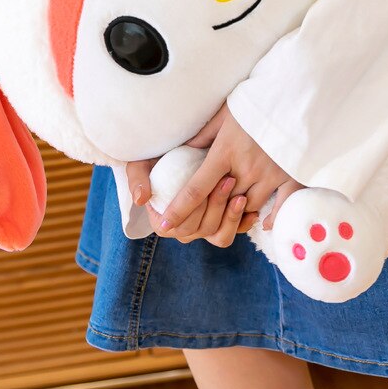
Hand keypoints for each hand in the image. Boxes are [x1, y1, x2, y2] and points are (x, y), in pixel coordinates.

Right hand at [125, 156, 257, 245]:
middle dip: (216, 207)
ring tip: (240, 195)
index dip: (195, 210)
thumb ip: (136, 177)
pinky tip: (250, 208)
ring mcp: (203, 229)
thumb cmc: (158, 158)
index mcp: (163, 222)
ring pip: (219, 235)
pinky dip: (242, 223)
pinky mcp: (221, 224)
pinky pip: (234, 232)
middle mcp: (183, 231)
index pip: (181, 224)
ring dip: (231, 217)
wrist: (181, 153)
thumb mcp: (141, 163)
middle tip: (228, 180)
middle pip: (202, 230)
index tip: (206, 187)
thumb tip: (141, 199)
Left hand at [157, 104, 302, 235]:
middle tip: (199, 218)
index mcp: (225, 151)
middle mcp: (246, 167)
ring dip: (237, 212)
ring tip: (230, 210)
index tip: (165, 224)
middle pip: (222, 203)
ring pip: (247, 207)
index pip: (196, 188)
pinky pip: (280, 207)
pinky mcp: (292, 176)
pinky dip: (271, 218)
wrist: (296, 95)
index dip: (179, 209)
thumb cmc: (257, 101)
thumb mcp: (224, 114)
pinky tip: (262, 223)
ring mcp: (270, 174)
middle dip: (209, 212)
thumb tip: (184, 149)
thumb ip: (204, 135)